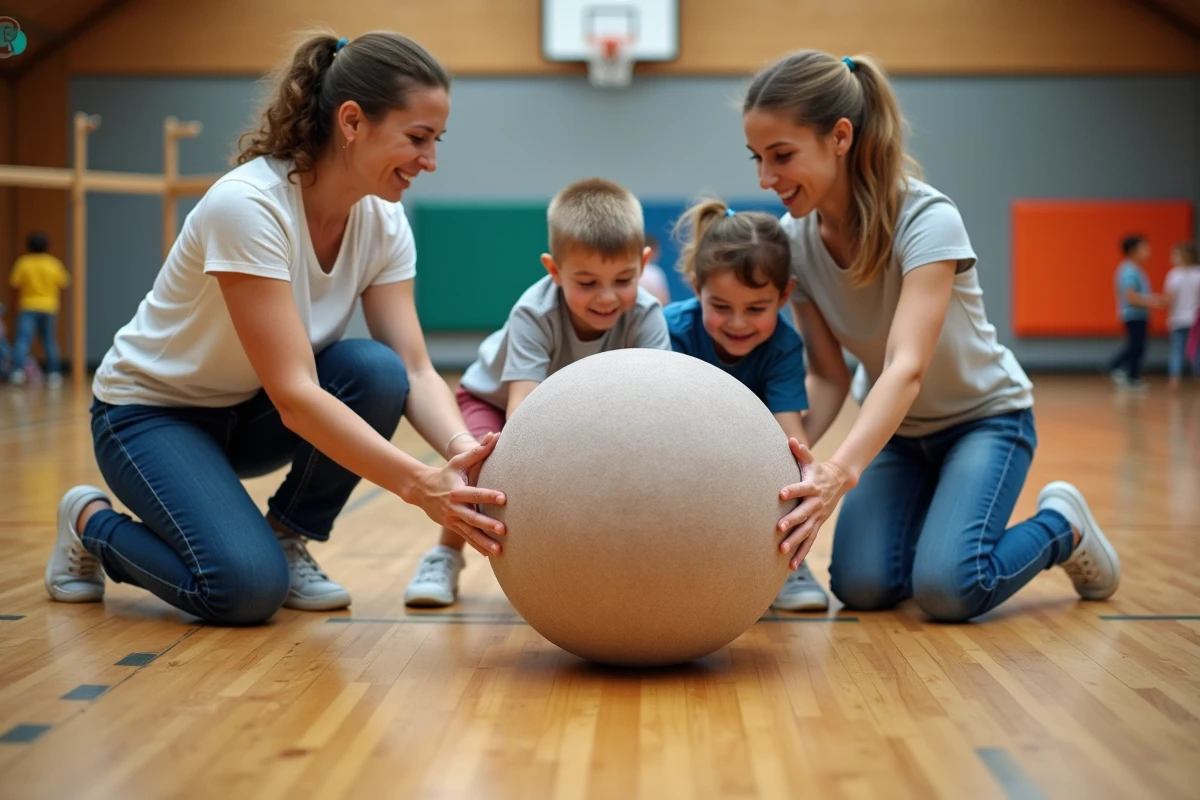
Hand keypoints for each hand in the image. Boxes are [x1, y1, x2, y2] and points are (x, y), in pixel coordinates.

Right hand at [410, 432, 506, 555]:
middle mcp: (455, 508)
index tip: (504, 498)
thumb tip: (496, 436)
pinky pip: (467, 539)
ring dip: (484, 542)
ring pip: (470, 533)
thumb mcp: (460, 461)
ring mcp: (453, 519)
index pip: (475, 494)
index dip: (489, 496)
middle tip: (503, 530)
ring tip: (500, 551)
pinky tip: (490, 556)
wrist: (423, 489)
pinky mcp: (453, 527)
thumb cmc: (447, 472)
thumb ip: (479, 451)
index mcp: (457, 491)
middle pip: (473, 517)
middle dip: (487, 525)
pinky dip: (477, 547)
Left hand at [775, 438, 854, 569]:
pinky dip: (801, 553)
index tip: (780, 494)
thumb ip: (800, 451)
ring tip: (782, 551)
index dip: (792, 490)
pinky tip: (791, 566)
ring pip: (806, 531)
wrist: (839, 481)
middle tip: (778, 528)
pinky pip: (809, 541)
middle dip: (791, 521)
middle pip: (803, 513)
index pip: (801, 488)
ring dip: (795, 541)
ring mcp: (817, 517)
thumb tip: (791, 439)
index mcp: (812, 486)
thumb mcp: (810, 460)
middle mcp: (815, 503)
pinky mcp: (817, 525)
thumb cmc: (818, 470)